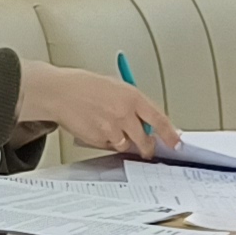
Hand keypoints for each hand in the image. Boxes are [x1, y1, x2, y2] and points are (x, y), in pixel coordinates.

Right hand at [22, 62, 173, 160]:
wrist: (59, 92)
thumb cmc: (84, 86)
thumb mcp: (115, 87)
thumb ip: (132, 104)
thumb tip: (144, 119)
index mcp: (132, 97)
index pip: (159, 119)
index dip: (170, 134)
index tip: (176, 142)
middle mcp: (124, 114)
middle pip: (145, 140)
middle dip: (147, 147)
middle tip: (147, 148)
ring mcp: (111, 128)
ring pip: (126, 144)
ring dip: (123, 141)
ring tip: (109, 126)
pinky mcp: (98, 139)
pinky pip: (109, 146)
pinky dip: (106, 141)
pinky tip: (96, 127)